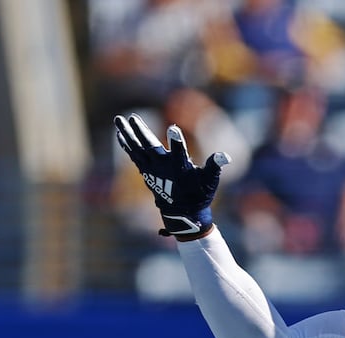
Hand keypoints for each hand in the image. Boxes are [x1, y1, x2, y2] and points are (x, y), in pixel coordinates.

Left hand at [113, 113, 229, 237]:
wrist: (183, 212)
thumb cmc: (199, 194)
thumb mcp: (210, 180)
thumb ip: (215, 166)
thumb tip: (226, 156)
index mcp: (180, 168)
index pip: (179, 152)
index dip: (177, 140)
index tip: (172, 128)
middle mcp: (163, 168)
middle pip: (150, 147)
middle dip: (142, 132)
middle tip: (134, 117)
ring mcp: (152, 170)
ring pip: (136, 149)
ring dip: (127, 134)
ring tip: (119, 120)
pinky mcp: (146, 172)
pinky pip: (133, 155)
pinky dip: (126, 144)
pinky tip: (120, 134)